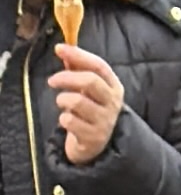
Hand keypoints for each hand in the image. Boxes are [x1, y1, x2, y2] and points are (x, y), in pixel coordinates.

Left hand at [50, 43, 123, 164]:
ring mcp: (104, 121)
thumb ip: (78, 69)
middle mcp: (112, 102)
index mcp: (114, 86)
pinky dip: (64, 118)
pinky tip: (67, 120)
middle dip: (66, 77)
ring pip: (77, 101)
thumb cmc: (91, 111)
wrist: (98, 145)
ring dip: (63, 100)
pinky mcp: (93, 137)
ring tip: (62, 103)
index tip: (59, 48)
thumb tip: (63, 49)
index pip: (98, 65)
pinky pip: (71, 121)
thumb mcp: (89, 90)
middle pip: (90, 81)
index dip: (78, 55)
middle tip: (52, 80)